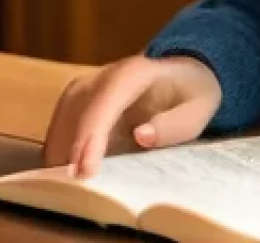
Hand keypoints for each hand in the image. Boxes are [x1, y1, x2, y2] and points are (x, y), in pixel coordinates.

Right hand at [42, 54, 221, 178]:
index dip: (92, 138)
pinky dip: (63, 150)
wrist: (184, 72)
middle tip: (80, 187)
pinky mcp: (78, 99)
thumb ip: (174, 125)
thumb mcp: (198, 109)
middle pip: (77, 114)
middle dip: (73, 151)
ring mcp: (88, 85)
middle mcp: (105, 75)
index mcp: (134, 73)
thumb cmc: (191, 94)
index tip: (86, 172)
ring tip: (78, 182)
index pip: (105, 103)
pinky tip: (76, 170)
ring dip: (65, 153)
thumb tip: (140, 137)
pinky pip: (61, 127)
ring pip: (63, 122)